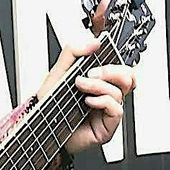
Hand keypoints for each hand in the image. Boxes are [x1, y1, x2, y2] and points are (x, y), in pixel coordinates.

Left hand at [36, 38, 136, 155]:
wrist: (41, 127)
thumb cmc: (50, 106)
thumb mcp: (58, 73)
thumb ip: (73, 53)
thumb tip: (93, 42)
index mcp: (98, 82)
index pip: (119, 67)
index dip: (116, 58)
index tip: (101, 52)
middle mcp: (105, 95)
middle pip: (128, 77)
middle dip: (111, 70)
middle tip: (91, 72)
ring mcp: (107, 110)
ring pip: (120, 91)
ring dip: (98, 85)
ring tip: (81, 86)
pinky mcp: (108, 126)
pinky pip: (116, 109)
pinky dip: (102, 101)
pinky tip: (88, 102)